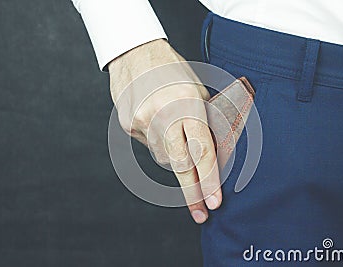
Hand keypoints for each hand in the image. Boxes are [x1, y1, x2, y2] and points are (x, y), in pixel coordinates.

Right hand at [108, 39, 221, 223]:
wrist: (135, 53)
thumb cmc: (173, 71)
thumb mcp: (199, 91)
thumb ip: (206, 124)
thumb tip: (213, 158)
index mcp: (187, 102)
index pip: (201, 150)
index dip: (209, 179)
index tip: (214, 201)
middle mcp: (162, 114)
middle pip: (180, 164)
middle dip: (193, 191)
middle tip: (202, 212)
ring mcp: (141, 121)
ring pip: (165, 158)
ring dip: (177, 157)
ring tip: (175, 133)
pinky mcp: (128, 125)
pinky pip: (150, 146)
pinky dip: (160, 143)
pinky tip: (159, 125)